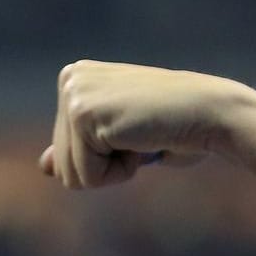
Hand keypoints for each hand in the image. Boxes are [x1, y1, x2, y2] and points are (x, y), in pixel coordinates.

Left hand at [39, 61, 248, 189]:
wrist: (211, 113)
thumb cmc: (174, 127)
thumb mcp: (117, 141)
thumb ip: (78, 149)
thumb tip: (44, 167)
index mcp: (76, 79)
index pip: (64, 152)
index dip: (103, 157)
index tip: (133, 131)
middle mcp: (70, 79)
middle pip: (61, 165)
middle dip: (104, 165)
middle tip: (139, 135)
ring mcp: (74, 94)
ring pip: (70, 174)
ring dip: (112, 169)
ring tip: (140, 137)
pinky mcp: (82, 113)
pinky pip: (87, 176)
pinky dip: (118, 171)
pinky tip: (141, 140)